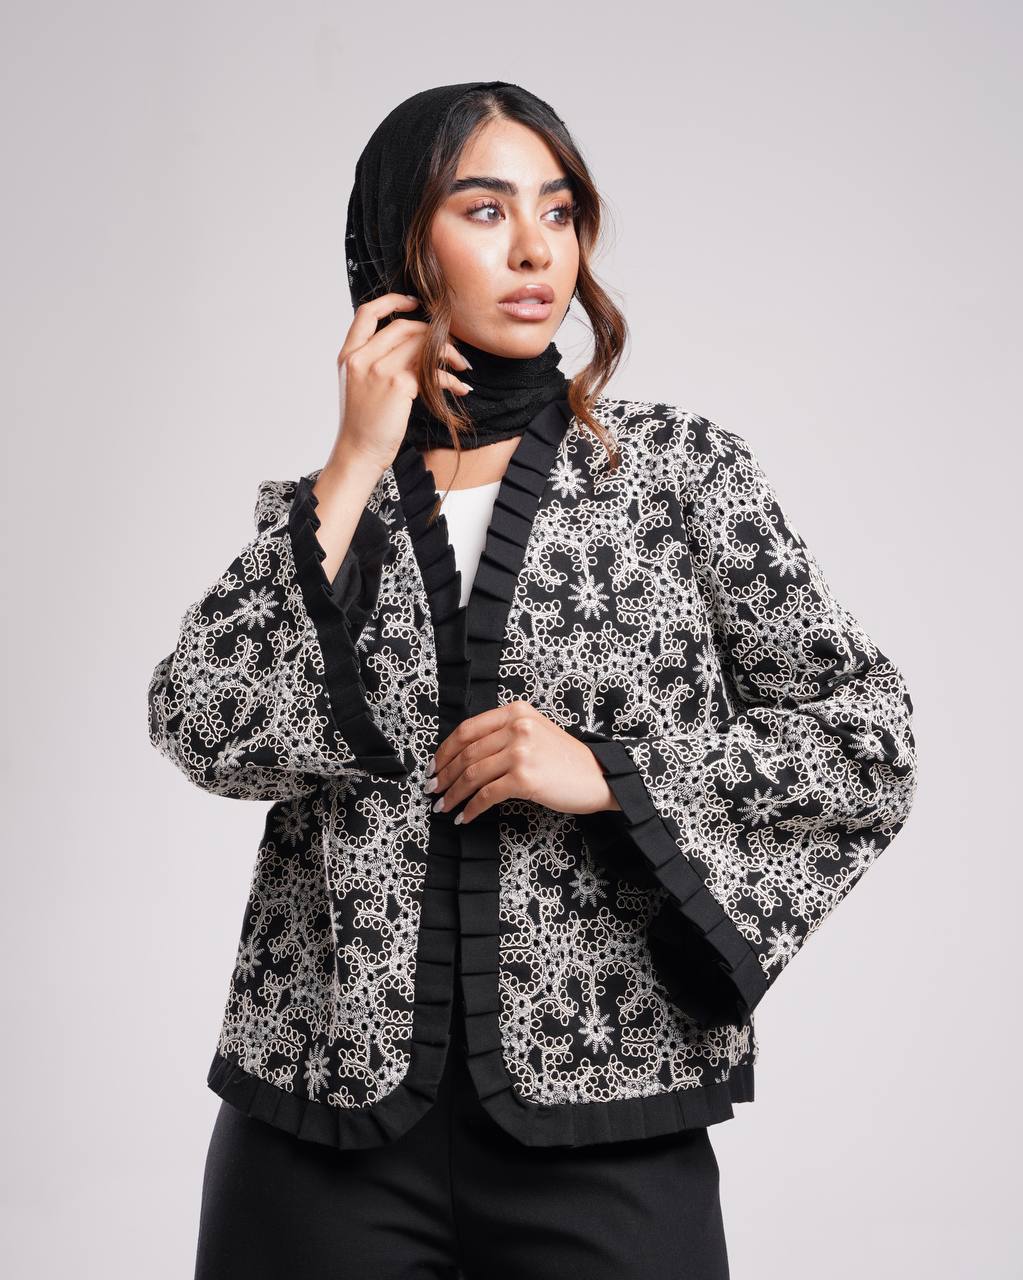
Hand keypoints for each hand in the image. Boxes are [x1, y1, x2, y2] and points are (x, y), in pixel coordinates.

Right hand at [328, 292, 472, 478]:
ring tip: (462, 367)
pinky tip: (459, 388)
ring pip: (422, 344)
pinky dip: (450, 378)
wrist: (358, 453)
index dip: (393, 301)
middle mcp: (361, 357)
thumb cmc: (363, 424)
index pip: (367, 312)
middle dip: (433, 334)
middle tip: (452, 348)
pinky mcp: (398, 384)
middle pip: (404, 327)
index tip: (414, 303)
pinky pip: (432, 370)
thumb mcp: (359, 385)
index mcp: (349, 355)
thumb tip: (412, 347)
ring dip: (449, 353)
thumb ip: (375, 362)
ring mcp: (379, 369)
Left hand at [426, 702, 620, 824]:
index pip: (467, 729)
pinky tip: (465, 817)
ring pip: (472, 775)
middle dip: (444, 775)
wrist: (599, 777)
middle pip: (466, 753)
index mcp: (516, 711)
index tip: (434, 767)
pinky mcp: (525, 777)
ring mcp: (521, 751)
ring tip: (443, 806)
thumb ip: (504, 734)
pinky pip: (487, 795)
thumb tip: (462, 757)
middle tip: (432, 790)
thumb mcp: (535, 732)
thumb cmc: (565, 760)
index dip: (444, 751)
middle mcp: (517, 726)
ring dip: (453, 794)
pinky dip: (471, 808)